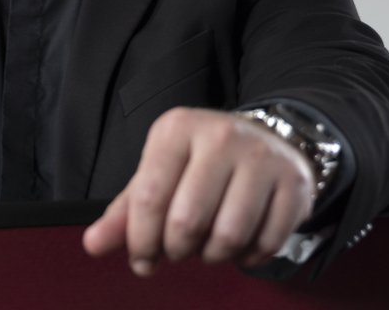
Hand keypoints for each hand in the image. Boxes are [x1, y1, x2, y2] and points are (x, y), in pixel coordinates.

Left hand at [81, 107, 315, 275]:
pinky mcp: (295, 185)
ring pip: (229, 236)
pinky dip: (247, 259)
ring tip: (206, 248)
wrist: (268, 139)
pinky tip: (238, 248)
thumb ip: (125, 211)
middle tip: (177, 251)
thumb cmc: (199, 161)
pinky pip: (267, 243)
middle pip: (188, 221)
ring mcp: (263, 159)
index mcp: (177, 129)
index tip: (141, 261)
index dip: (141, 241)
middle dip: (176, 250)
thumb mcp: (158, 172)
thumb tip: (92, 246)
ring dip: (212, 257)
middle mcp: (221, 137)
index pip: (149, 197)